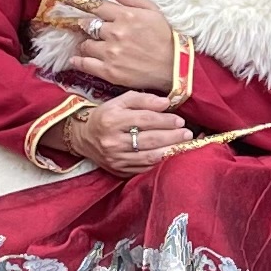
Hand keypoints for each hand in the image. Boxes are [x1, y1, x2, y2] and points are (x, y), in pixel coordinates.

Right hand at [63, 90, 189, 175]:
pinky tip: (169, 155)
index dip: (165, 120)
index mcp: (111, 120)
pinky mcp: (119, 171)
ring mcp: (115, 159)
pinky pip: (144, 168)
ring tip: (183, 144)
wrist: (84, 137)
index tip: (179, 120)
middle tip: (187, 133)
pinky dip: (159, 162)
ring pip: (148, 157)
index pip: (144, 120)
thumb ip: (143, 99)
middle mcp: (112, 141)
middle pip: (149, 139)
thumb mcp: (120, 101)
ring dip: (169, 151)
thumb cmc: (106, 115)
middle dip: (172, 136)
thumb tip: (166, 103)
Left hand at [68, 0, 175, 92]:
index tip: (78, 6)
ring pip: (86, 44)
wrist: (174, 67)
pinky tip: (76, 59)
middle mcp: (115, 33)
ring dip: (85, 43)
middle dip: (86, 25)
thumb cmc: (166, 38)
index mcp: (125, 15)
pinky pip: (86, 64)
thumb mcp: (153, 11)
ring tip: (88, 44)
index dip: (86, 6)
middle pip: (88, 25)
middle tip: (87, 28)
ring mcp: (110, 53)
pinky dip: (78, 61)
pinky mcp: (109, 71)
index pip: (97, 7)